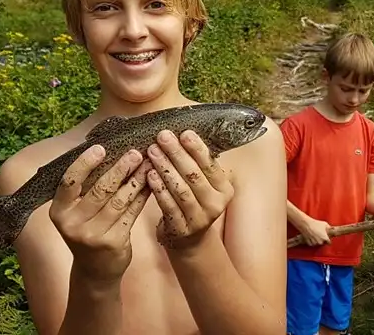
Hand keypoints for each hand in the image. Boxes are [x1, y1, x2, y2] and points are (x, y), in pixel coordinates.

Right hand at [48, 144, 153, 284]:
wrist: (94, 270)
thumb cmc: (87, 230)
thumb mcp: (77, 212)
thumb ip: (86, 187)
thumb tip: (109, 151)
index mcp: (59, 211)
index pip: (69, 182)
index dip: (84, 163)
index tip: (100, 148)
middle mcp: (73, 224)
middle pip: (99, 190)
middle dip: (120, 169)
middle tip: (135, 153)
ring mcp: (93, 235)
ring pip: (119, 200)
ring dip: (135, 180)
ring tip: (147, 164)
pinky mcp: (113, 242)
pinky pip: (131, 212)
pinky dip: (142, 196)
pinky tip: (150, 183)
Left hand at [146, 129, 233, 250]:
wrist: (190, 240)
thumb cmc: (194, 202)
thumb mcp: (204, 185)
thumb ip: (197, 164)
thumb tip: (180, 134)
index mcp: (224, 189)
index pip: (210, 165)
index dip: (197, 148)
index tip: (184, 133)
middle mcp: (215, 204)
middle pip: (194, 175)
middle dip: (177, 154)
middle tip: (162, 137)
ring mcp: (199, 219)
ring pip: (181, 190)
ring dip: (165, 168)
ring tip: (153, 152)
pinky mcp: (182, 229)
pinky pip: (169, 206)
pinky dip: (159, 189)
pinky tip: (149, 175)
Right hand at [297, 217, 331, 246]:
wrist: (306, 224)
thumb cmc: (315, 223)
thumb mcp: (325, 224)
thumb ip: (329, 228)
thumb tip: (332, 229)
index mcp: (325, 238)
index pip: (329, 243)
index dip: (328, 240)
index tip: (327, 238)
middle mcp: (320, 242)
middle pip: (322, 243)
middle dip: (321, 240)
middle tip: (319, 235)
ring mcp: (314, 242)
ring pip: (316, 244)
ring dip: (316, 241)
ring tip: (315, 235)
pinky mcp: (309, 242)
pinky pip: (311, 244)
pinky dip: (311, 241)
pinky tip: (311, 237)